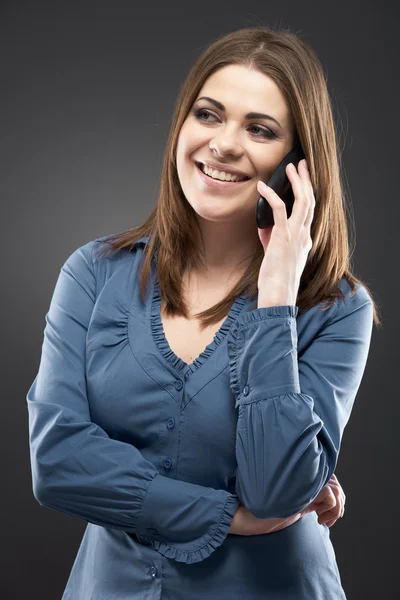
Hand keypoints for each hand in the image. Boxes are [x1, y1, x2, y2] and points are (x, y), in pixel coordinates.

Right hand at [229, 473, 344, 534]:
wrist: (251, 513)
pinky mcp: (304, 489)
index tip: (324, 513)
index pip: (331, 478)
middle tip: (325, 518)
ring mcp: (305, 481)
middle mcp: (305, 474)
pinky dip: (330, 510)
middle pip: (336, 483)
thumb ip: (308, 495)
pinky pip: (330, 495)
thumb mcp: (294, 502)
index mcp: (302, 475)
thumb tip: (331, 498)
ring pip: (336, 490)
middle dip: (338, 504)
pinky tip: (318, 518)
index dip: (335, 495)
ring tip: (321, 518)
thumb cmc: (268, 510)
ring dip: (334, 509)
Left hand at [256, 159, 314, 305]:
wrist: (279, 294)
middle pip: (311, 200)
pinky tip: (262, 187)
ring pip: (303, 200)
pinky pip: (279, 209)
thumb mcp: (276, 255)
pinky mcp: (283, 237)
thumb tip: (264, 225)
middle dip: (306, 180)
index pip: (310, 211)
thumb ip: (272, 238)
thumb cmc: (276, 279)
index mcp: (305, 239)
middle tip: (301, 164)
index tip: (302, 178)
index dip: (307, 192)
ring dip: (296, 181)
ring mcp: (296, 235)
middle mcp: (305, 234)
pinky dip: (271, 195)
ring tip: (290, 167)